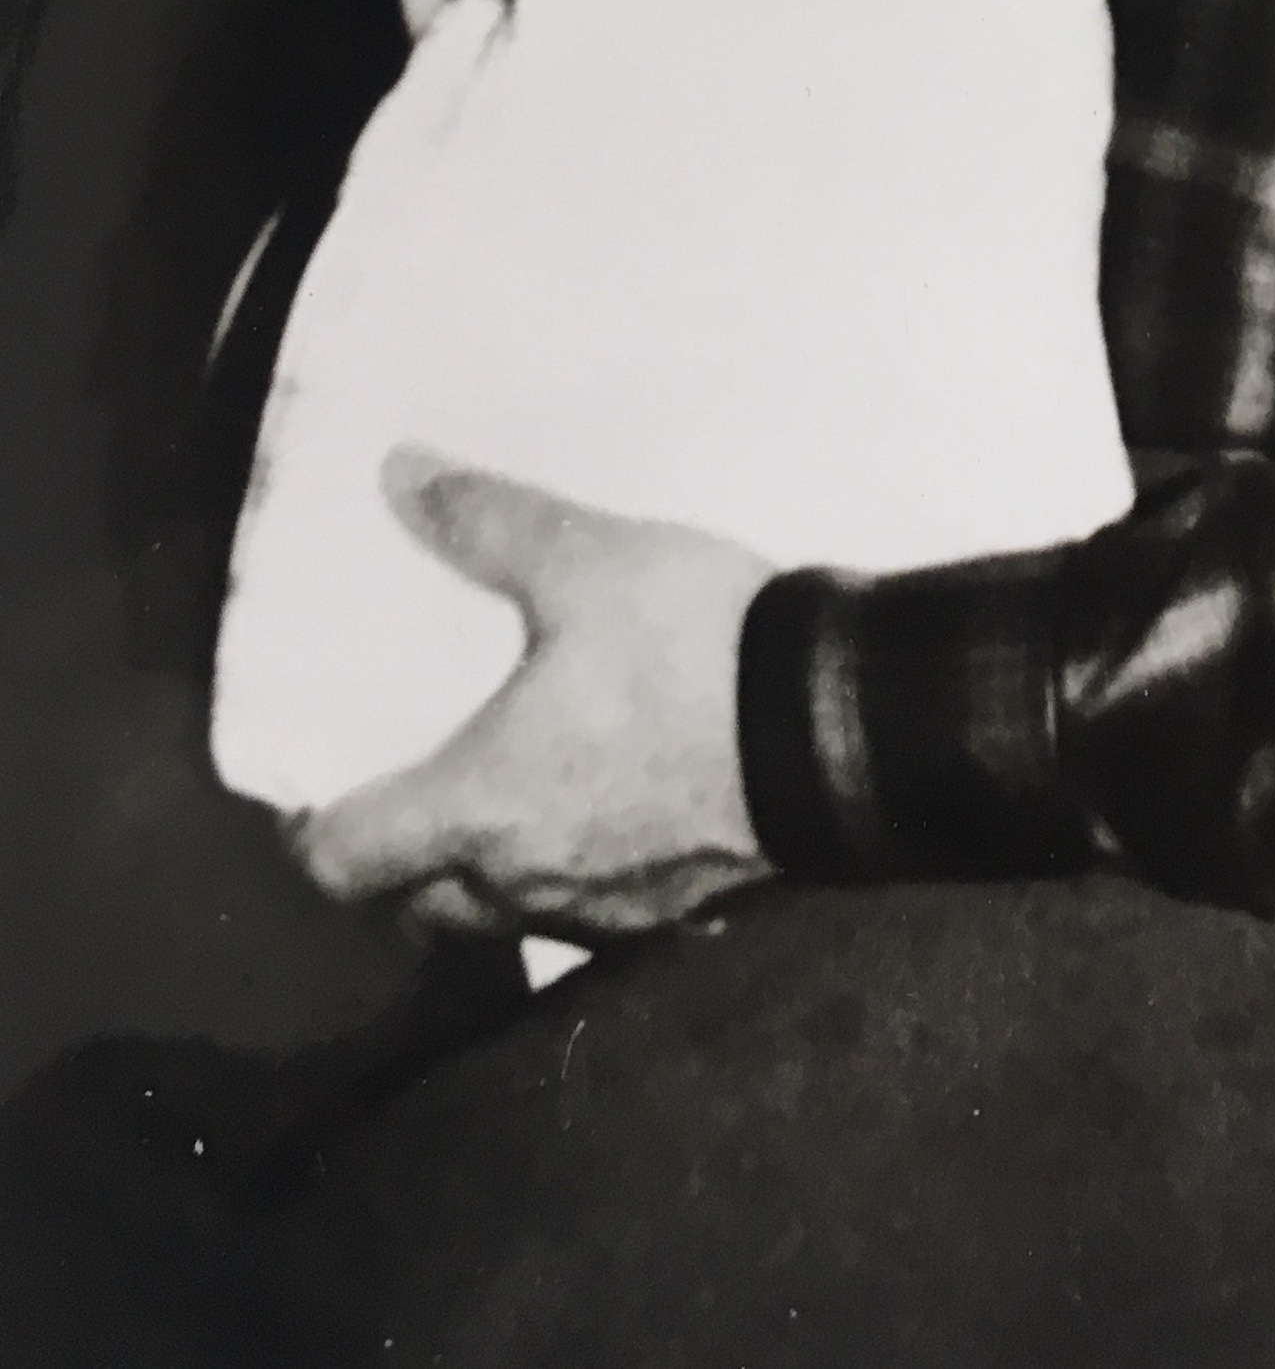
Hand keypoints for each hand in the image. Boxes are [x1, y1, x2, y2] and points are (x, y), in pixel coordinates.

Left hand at [297, 451, 775, 941]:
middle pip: (421, 907)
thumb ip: (486, 521)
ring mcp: (609, 910)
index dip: (316, 831)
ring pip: (511, 915)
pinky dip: (581, 870)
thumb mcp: (585, 560)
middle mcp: (526, 883)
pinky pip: (598, 910)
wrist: (841, 727)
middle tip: (412, 791)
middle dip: (404, 864)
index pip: (347, 863)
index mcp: (477, 808)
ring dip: (493, 871)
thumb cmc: (687, 652)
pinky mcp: (684, 912)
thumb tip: (398, 475)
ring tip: (511, 795)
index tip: (318, 791)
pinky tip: (613, 808)